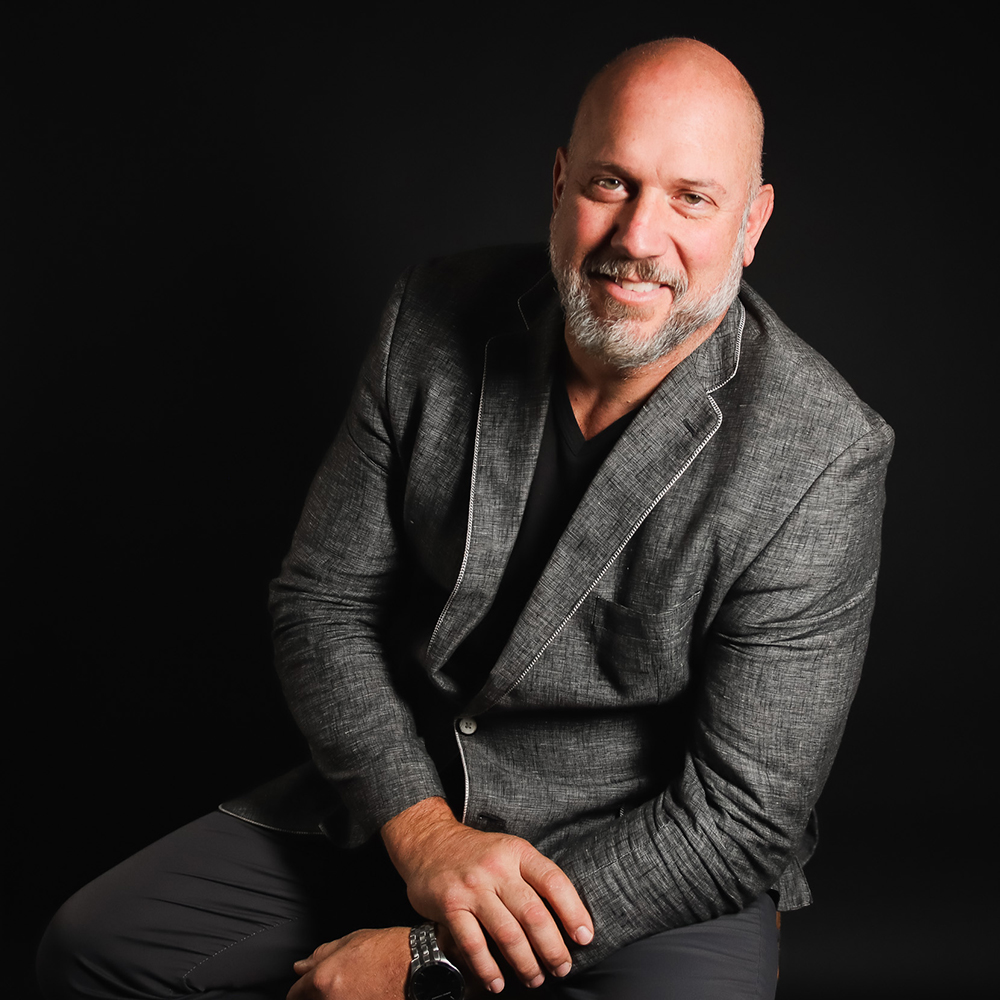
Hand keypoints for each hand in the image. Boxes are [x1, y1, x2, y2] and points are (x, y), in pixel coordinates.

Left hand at [287, 927, 409, 999]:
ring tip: (354, 990)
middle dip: (318, 996)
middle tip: (337, 986)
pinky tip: (364, 995)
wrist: (420, 968)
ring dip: (335, 999)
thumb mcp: (353, 941)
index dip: (300, 991)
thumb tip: (301, 966)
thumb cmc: (391, 952)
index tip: (306, 990)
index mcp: (324, 980)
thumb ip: (321, 954)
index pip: (295, 995)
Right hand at [382, 798, 593, 993]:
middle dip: (552, 948)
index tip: (584, 937)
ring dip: (525, 963)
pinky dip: (487, 968)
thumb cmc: (478, 854)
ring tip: (535, 978)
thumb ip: (532, 878)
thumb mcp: (509, 852)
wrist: (429, 841)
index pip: (553, 882)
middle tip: (562, 968)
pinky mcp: (449, 905)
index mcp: (518, 852)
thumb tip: (566, 919)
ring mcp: (472, 887)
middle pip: (533, 914)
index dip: (573, 912)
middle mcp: (497, 868)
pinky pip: (473, 944)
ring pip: (507, 933)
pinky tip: (496, 981)